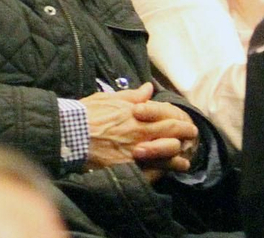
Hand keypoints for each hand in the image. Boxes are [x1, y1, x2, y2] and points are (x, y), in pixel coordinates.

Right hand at [81, 82, 199, 172]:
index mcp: (138, 115)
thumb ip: (132, 95)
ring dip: (178, 159)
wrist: (71, 133)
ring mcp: (137, 152)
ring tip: (184, 162)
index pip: (168, 118)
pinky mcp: (129, 167)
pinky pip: (151, 172)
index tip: (186, 123)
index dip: (180, 121)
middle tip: (191, 138)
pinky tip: (164, 174)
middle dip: (185, 136)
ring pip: (166, 157)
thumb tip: (148, 88)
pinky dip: (160, 173)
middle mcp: (141, 133)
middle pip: (172, 136)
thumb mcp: (110, 98)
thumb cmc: (88, 113)